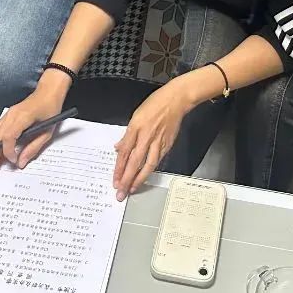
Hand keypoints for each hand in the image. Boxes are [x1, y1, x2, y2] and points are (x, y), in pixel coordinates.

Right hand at [0, 88, 65, 180]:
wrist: (48, 91)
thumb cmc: (50, 107)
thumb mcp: (48, 131)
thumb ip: (33, 147)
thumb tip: (21, 162)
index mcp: (22, 117)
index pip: (8, 137)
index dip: (8, 152)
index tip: (13, 161)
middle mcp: (10, 116)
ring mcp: (6, 115)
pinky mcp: (6, 117)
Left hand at [113, 80, 192, 200]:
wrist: (176, 100)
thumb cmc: (155, 104)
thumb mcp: (136, 116)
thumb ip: (128, 135)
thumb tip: (119, 148)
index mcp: (136, 127)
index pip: (125, 152)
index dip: (119, 168)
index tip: (115, 180)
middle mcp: (146, 136)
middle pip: (135, 162)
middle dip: (127, 179)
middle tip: (121, 192)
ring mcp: (158, 141)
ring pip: (148, 165)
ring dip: (140, 179)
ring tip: (133, 189)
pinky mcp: (168, 144)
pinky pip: (158, 160)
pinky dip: (151, 170)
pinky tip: (146, 176)